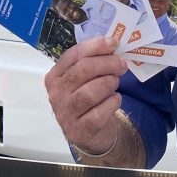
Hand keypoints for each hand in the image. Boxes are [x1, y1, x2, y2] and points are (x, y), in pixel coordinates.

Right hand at [43, 37, 126, 154]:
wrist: (90, 133)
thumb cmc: (88, 99)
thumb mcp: (84, 79)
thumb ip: (93, 61)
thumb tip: (112, 44)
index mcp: (55, 76)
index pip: (74, 54)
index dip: (96, 46)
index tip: (114, 43)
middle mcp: (56, 93)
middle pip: (83, 70)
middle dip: (107, 63)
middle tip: (122, 65)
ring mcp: (65, 113)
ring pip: (91, 92)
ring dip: (109, 84)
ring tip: (114, 84)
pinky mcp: (79, 130)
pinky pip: (99, 112)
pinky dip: (112, 103)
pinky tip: (114, 100)